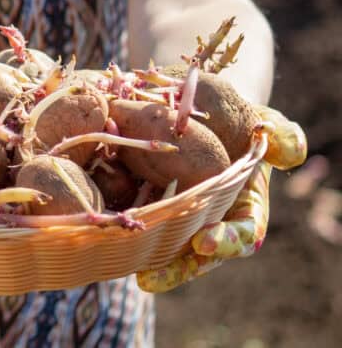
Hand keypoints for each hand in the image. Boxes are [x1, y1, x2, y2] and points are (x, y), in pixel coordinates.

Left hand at [136, 106, 305, 292]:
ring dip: (145, 260)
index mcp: (244, 207)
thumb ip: (282, 136)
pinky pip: (138, 220)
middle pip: (196, 255)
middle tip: (151, 277)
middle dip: (176, 268)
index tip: (204, 242)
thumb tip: (288, 151)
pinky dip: (123, 229)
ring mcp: (179, 216)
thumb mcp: (266, 125)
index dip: (225, 241)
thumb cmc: (242, 124)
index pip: (242, 234)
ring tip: (125, 271)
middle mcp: (211, 219)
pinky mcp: (149, 204)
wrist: (206, 113)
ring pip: (164, 247)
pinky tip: (101, 234)